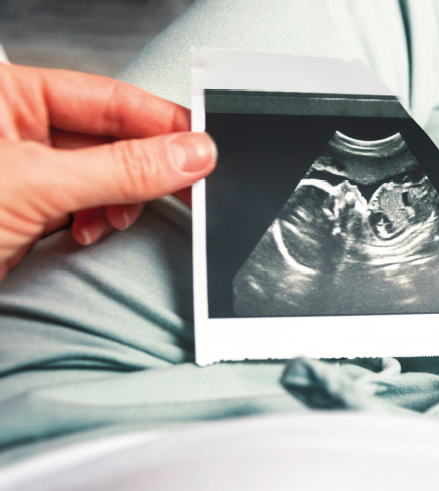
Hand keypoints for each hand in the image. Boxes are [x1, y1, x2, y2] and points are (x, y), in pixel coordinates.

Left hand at [0, 63, 215, 280]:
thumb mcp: (36, 186)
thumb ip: (121, 168)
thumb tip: (190, 154)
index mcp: (5, 95)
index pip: (106, 98)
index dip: (160, 121)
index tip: (203, 144)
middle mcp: (16, 126)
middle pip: (110, 136)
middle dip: (144, 167)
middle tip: (189, 184)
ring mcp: (25, 169)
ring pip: (104, 174)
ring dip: (120, 199)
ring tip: (111, 218)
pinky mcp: (31, 207)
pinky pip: (88, 203)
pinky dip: (99, 218)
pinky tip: (88, 231)